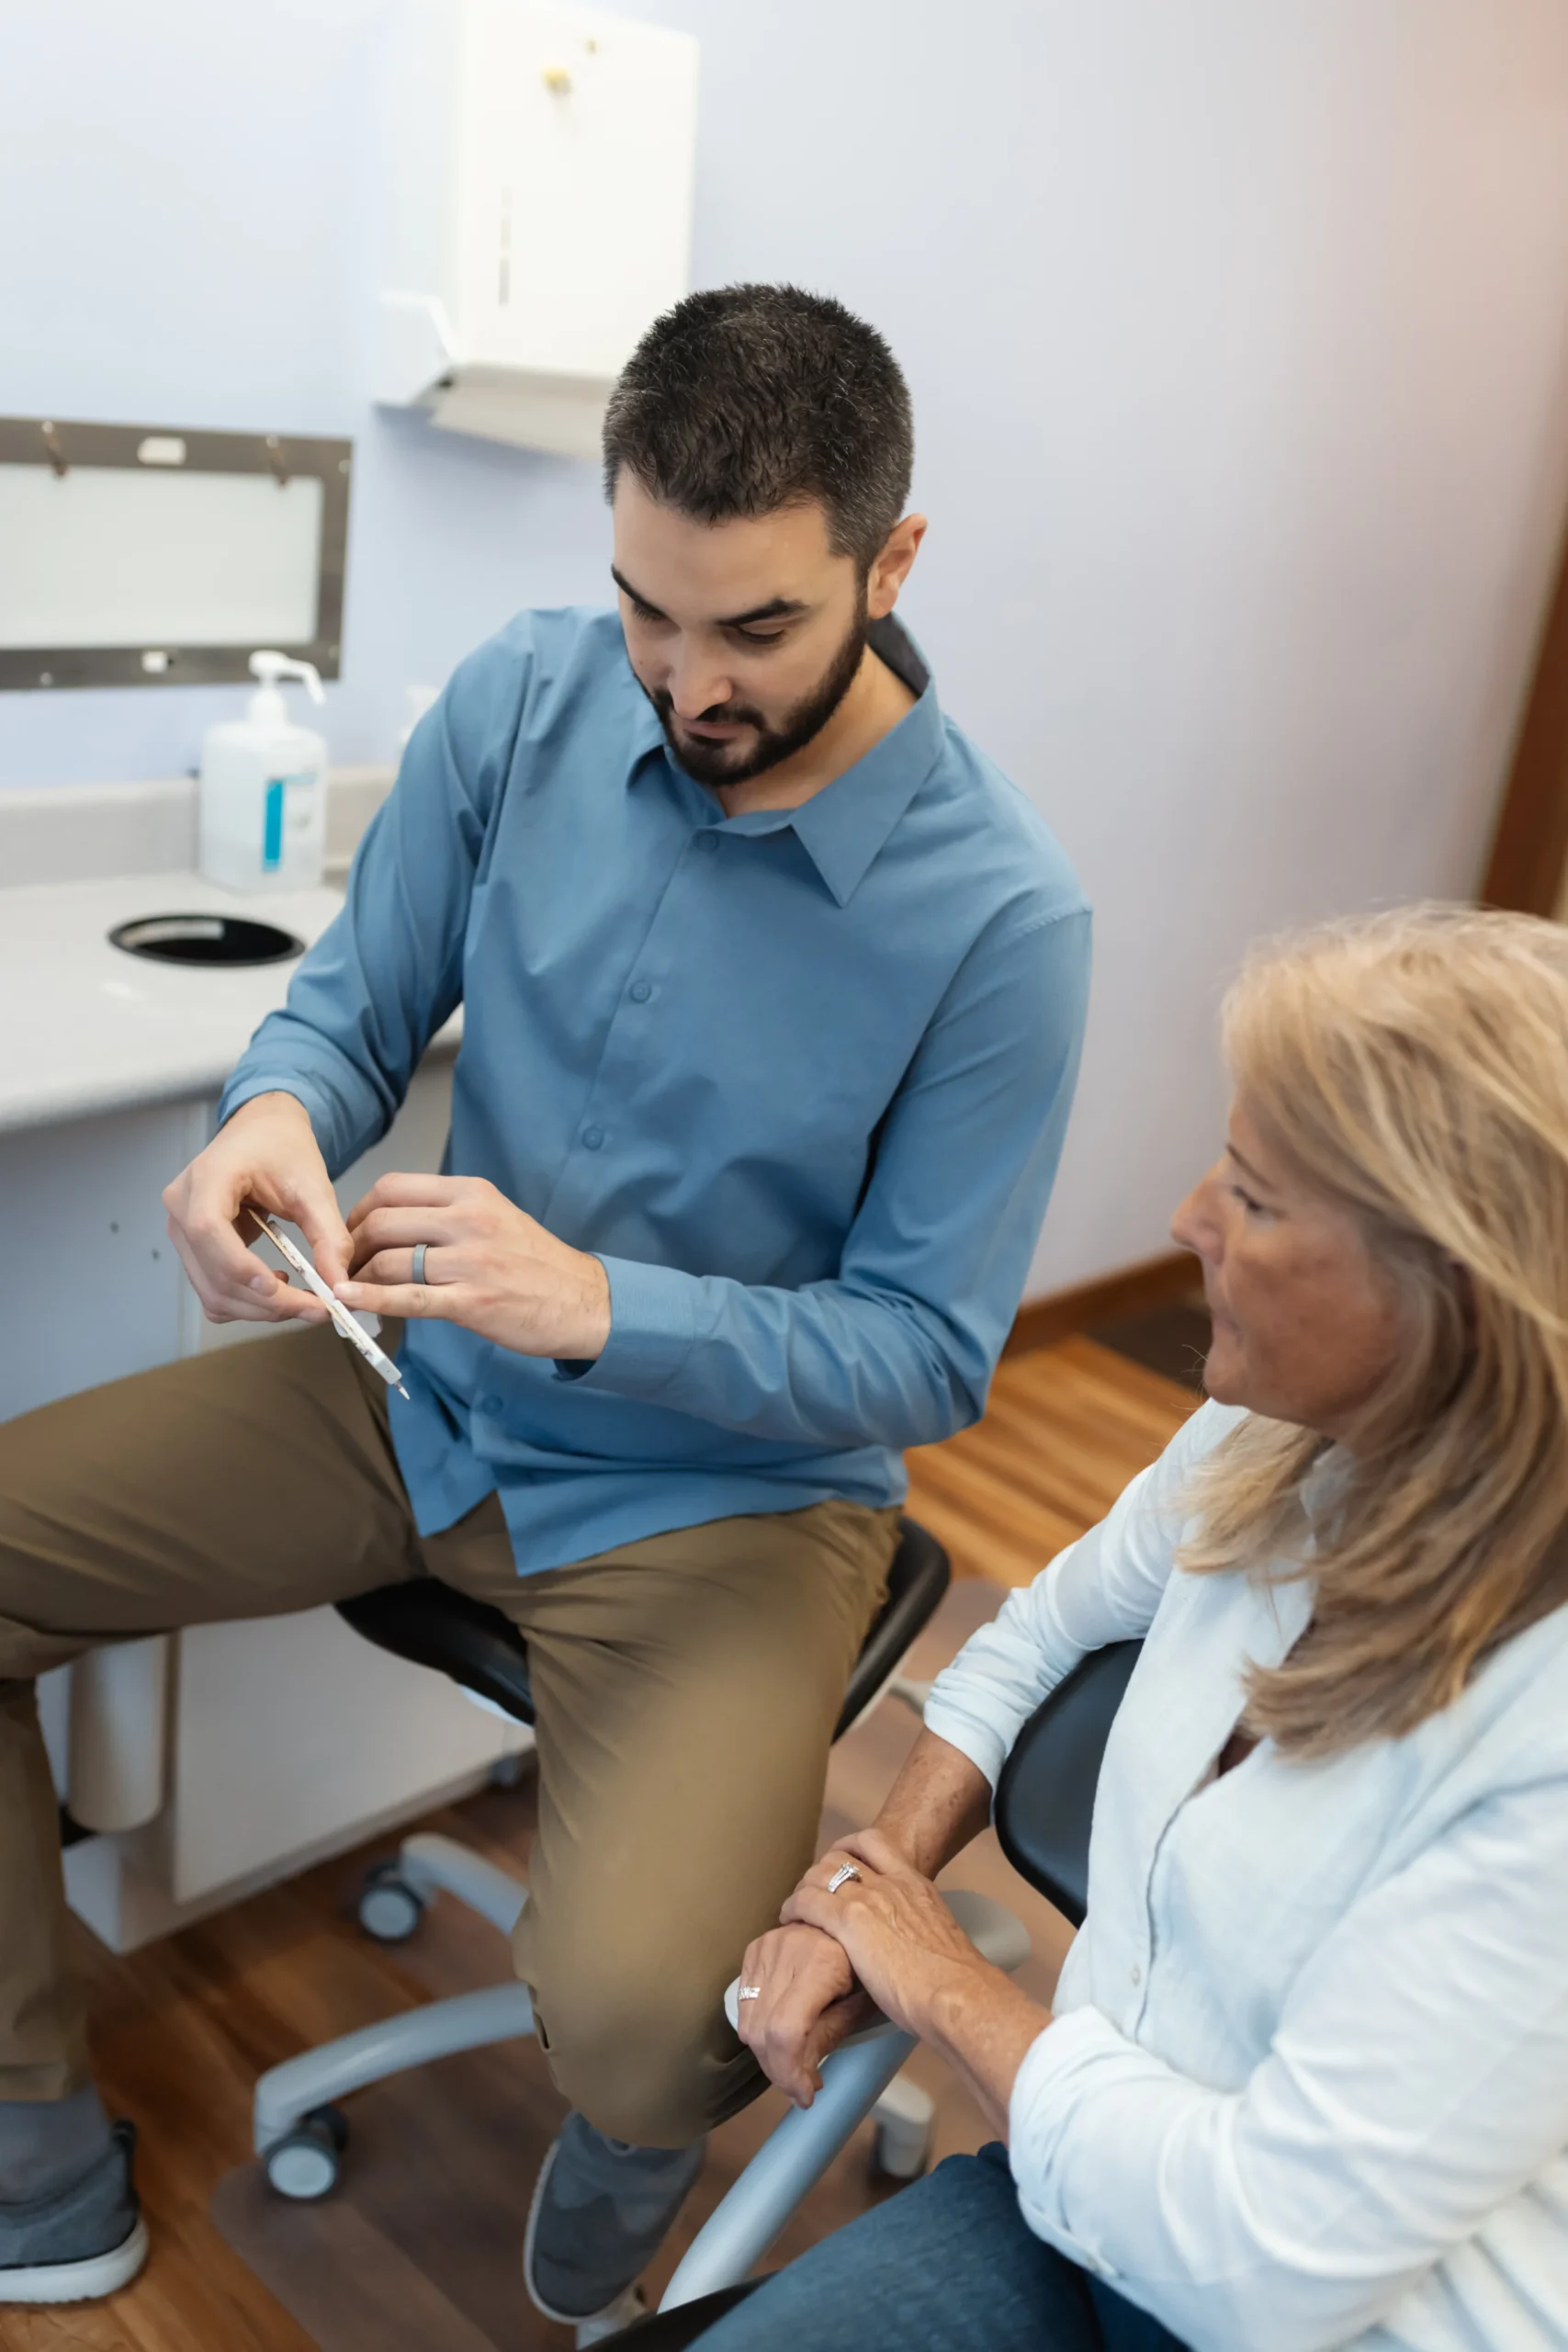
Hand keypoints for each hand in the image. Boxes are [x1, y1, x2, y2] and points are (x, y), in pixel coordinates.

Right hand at [163, 1092, 350, 1324]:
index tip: (282, 1290)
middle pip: (212, 1273)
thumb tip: (340, 1287)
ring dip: (259, 1309)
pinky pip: (212, 1292)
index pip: (208, 1230)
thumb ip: (329, 1236)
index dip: (240, 1266)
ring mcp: (181, 1232)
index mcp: (206, 1178)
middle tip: (317, 1309)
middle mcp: (182, 1208)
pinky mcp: (192, 1251)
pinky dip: (246, 1303)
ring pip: (212, 1292)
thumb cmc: (283, 1150)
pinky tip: (275, 1288)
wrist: (262, 1134)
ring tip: (302, 1301)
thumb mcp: (313, 1186)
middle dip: (266, 1301)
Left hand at [335, 1173, 611, 1359]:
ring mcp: (471, 1261)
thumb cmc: (538, 1264)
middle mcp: (469, 1220)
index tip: (350, 1232)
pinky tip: (350, 1302)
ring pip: (389, 1260)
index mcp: (472, 1193)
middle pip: (382, 1221)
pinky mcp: (472, 1302)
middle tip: (341, 1265)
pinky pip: (409, 1298)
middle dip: (349, 1245)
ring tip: (345, 1291)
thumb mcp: (497, 1218)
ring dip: (356, 1277)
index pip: (393, 1188)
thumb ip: (449, 1215)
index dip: (359, 1210)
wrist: (586, 1302)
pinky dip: (372, 1299)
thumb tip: (395, 1224)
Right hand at [734, 1923, 880, 2108]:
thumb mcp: (860, 2004)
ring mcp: (769, 1944)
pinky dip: (758, 2027)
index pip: (786, 2031)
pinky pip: (744, 2001)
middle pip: (762, 2031)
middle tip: (799, 2086)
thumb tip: (799, 2079)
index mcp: (821, 1963)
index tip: (805, 2096)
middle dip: (778, 2070)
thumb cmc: (869, 1965)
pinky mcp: (757, 1947)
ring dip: (767, 2053)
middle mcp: (789, 1949)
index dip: (789, 2072)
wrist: (861, 1918)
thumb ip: (826, 2039)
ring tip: (793, 2063)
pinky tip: (781, 2034)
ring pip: (748, 2020)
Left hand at [780, 1828, 1006, 2045]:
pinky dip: (794, 1907)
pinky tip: (789, 1920)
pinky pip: (808, 1902)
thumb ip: (921, 1932)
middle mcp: (890, 1883)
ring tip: (797, 1908)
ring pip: (820, 1874)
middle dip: (821, 1870)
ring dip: (804, 1887)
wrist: (958, 1993)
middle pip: (841, 1856)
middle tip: (813, 1892)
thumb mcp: (940, 1939)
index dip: (849, 1848)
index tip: (839, 1864)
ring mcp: (869, 1899)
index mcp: (915, 1885)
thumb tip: (916, 1951)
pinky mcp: (849, 1922)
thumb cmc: (957, 1982)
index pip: (875, 1843)